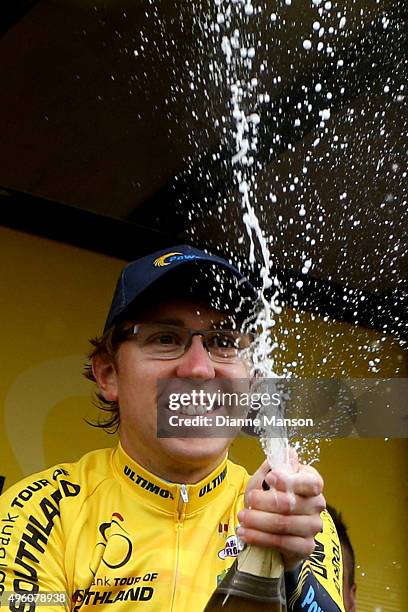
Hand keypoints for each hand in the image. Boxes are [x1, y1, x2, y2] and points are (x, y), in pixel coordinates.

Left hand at [237, 449, 324, 570]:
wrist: (276, 527)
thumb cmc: (272, 495)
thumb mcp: (268, 478)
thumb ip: (275, 466)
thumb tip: (287, 452)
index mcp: (312, 482)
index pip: (310, 482)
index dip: (290, 481)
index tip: (270, 478)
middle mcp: (317, 504)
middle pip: (290, 504)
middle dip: (263, 502)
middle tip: (247, 500)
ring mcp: (313, 526)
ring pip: (283, 524)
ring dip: (258, 521)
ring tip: (242, 518)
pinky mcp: (306, 546)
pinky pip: (282, 543)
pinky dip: (260, 538)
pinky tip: (246, 533)